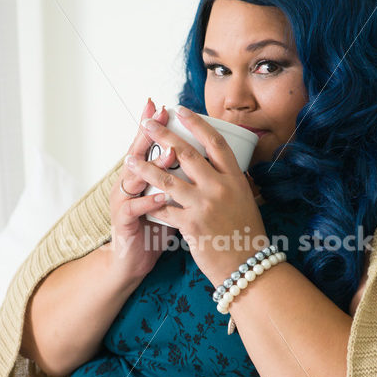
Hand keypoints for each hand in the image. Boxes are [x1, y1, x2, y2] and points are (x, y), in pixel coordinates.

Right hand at [108, 98, 177, 284]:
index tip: (165, 105)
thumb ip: (180, 181)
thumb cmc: (155, 227)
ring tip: (170, 152)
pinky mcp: (123, 221)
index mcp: (142, 176)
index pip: (149, 145)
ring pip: (136, 177)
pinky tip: (162, 196)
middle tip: (162, 115)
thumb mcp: (170, 200)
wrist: (134, 260)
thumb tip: (205, 162)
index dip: (156, 125)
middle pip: (139, 152)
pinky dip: (149, 202)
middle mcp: (129, 183)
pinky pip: (135, 208)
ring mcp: (124, 200)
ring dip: (154, 164)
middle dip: (151, 132)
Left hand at [124, 105, 269, 287]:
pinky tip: (139, 199)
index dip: (197, 123)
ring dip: (145, 167)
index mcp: (235, 179)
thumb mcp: (245, 200)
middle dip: (163, 135)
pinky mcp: (191, 225)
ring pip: (168, 179)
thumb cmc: (246, 233)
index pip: (215, 142)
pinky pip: (164, 209)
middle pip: (187, 153)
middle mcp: (220, 188)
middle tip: (147, 123)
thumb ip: (230, 181)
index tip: (181, 110)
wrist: (247, 265)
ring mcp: (205, 206)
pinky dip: (151, 204)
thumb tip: (217, 163)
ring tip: (129, 159)